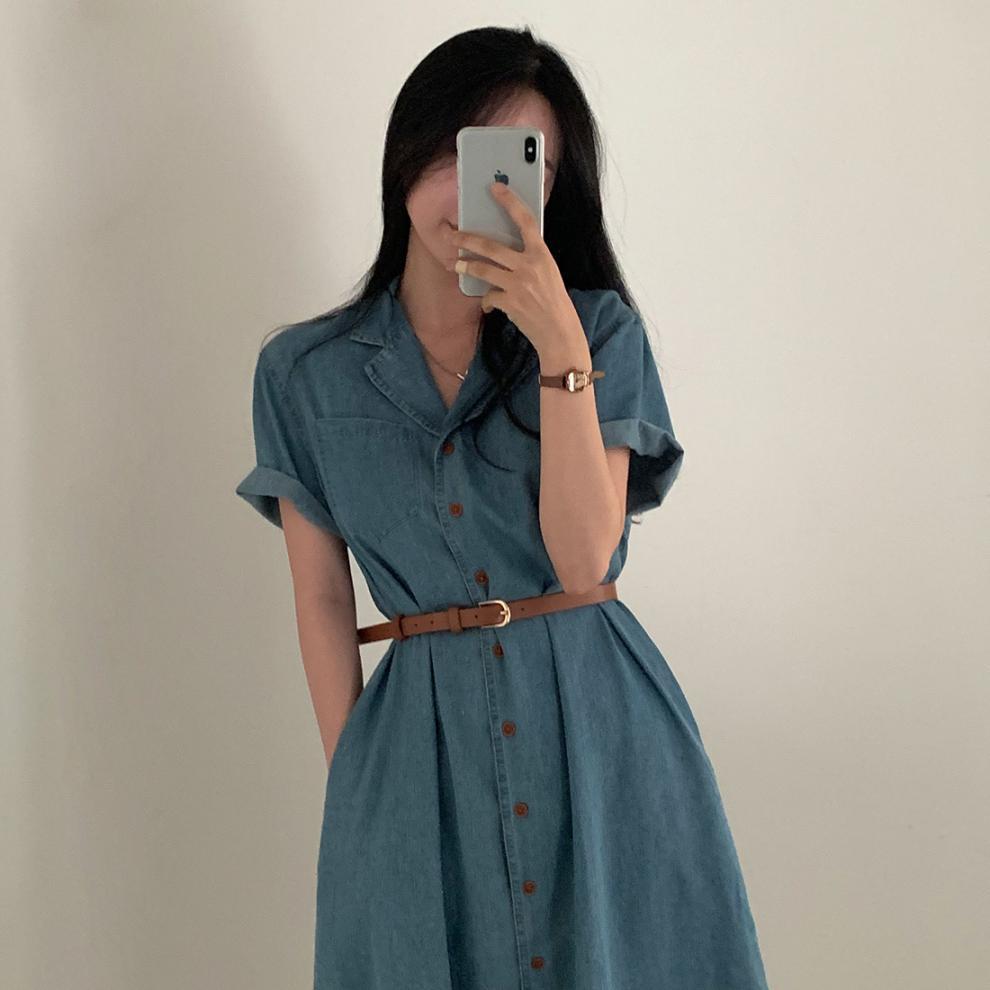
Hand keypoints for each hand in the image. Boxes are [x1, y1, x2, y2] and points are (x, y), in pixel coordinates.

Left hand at [446, 182, 581, 354]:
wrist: (559, 332)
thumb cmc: (554, 302)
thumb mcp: (548, 273)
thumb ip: (530, 259)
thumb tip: (505, 251)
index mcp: (542, 254)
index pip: (525, 221)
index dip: (510, 202)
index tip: (496, 188)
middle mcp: (529, 266)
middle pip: (491, 246)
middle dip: (467, 239)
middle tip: (452, 236)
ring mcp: (518, 284)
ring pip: (483, 269)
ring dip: (467, 266)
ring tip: (458, 265)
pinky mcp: (510, 302)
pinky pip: (489, 296)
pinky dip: (487, 301)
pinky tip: (490, 305)